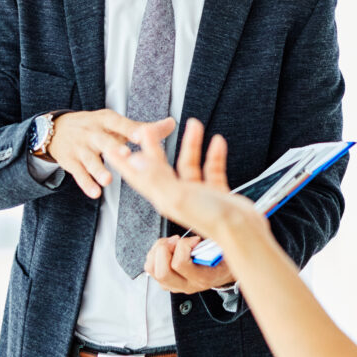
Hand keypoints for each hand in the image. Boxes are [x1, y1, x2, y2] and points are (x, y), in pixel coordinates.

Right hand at [48, 110, 175, 197]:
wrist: (56, 129)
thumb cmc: (95, 127)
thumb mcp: (115, 123)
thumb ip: (143, 127)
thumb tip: (172, 124)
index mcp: (106, 121)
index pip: (119, 124)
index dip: (130, 129)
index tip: (141, 136)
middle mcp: (92, 133)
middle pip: (103, 141)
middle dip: (114, 148)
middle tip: (125, 155)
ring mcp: (80, 148)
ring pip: (90, 160)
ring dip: (99, 170)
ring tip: (108, 180)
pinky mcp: (71, 162)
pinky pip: (79, 174)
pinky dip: (86, 184)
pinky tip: (95, 192)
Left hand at [105, 117, 261, 242]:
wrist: (242, 231)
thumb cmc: (210, 218)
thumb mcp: (177, 195)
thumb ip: (156, 177)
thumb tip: (135, 161)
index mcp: (164, 197)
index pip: (139, 176)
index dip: (124, 163)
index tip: (113, 148)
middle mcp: (178, 195)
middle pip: (161, 167)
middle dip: (154, 147)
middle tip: (148, 130)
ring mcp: (197, 194)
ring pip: (189, 164)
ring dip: (190, 145)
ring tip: (193, 125)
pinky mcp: (216, 193)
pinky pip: (212, 169)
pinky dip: (214, 155)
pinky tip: (217, 143)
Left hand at [144, 234, 236, 292]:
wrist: (224, 273)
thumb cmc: (224, 260)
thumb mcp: (225, 249)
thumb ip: (216, 240)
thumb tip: (205, 222)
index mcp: (202, 278)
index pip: (180, 264)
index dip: (184, 245)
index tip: (194, 239)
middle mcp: (187, 285)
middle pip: (162, 272)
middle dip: (165, 250)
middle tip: (176, 241)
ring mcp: (175, 285)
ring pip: (152, 271)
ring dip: (157, 252)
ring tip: (170, 243)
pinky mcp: (168, 282)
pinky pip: (151, 268)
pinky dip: (154, 255)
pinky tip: (167, 249)